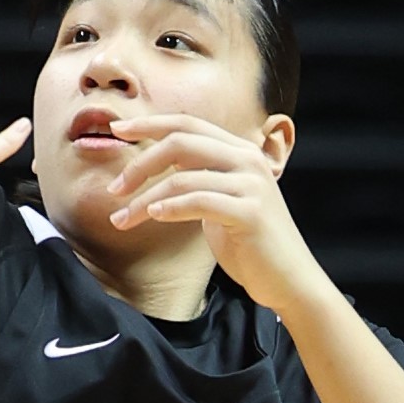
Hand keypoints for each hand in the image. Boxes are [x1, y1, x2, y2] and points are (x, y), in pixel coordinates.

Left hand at [100, 111, 323, 310]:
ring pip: (182, 177)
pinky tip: (152, 216)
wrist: (289, 279)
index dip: (148, 123)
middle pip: (180, 142)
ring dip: (145, 199)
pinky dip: (170, 208)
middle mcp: (248, 159)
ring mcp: (251, 184)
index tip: (116, 130)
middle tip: (114, 189)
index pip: (187, 123)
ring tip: (123, 218)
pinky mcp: (250, 212)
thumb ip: (197, 179)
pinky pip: (199, 201)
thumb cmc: (248, 243)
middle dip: (139, 163)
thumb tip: (154, 167)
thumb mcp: (220, 201)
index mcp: (239, 151)